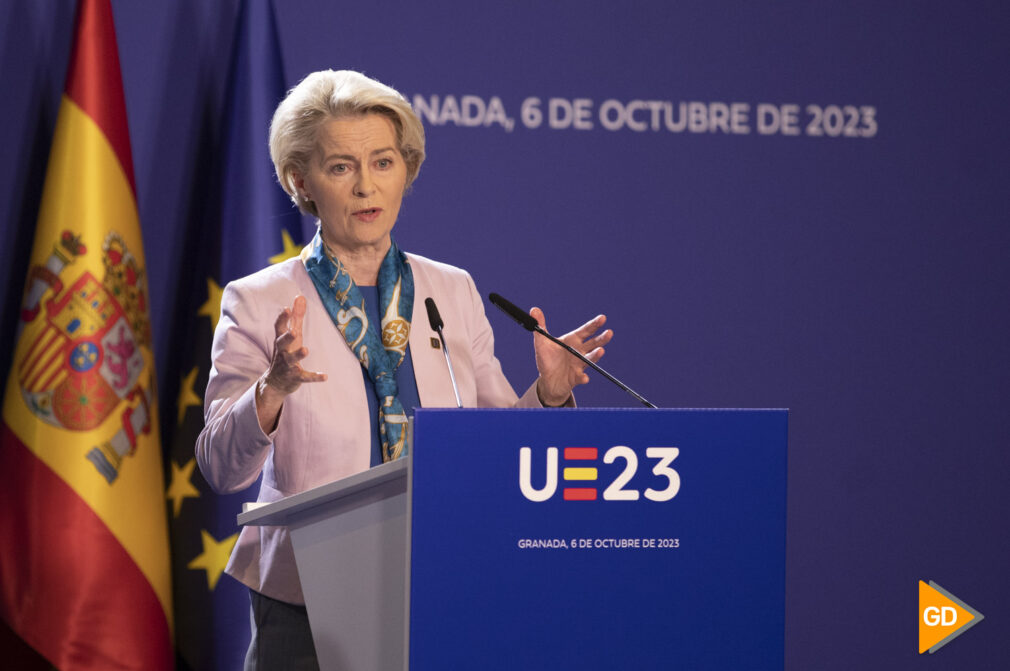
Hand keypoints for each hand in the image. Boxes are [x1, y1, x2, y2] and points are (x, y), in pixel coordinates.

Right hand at [256, 295, 325, 430]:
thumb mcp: (291, 334)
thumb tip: (300, 296)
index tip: (287, 308)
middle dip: (287, 337)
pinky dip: (314, 377)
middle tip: (294, 332)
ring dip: (298, 355)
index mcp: (281, 340)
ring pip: (291, 360)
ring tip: (306, 350)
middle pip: (282, 343)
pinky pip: (305, 377)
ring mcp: (288, 365)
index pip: (279, 328)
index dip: (282, 318)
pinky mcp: (296, 377)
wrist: (275, 382)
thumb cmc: (285, 352)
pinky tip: (325, 376)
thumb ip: (296, 316)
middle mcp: (282, 351)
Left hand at [532, 307, 611, 406]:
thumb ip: (540, 326)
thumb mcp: (542, 342)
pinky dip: (583, 378)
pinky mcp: (575, 377)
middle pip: (593, 344)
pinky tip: (584, 378)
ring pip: (590, 359)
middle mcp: (579, 352)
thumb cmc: (548, 359)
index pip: (586, 331)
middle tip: (609, 333)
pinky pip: (580, 377)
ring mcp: (579, 365)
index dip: (594, 324)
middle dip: (601, 338)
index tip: (602, 318)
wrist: (548, 381)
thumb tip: (534, 310)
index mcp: (573, 341)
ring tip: (600, 351)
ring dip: (595, 355)